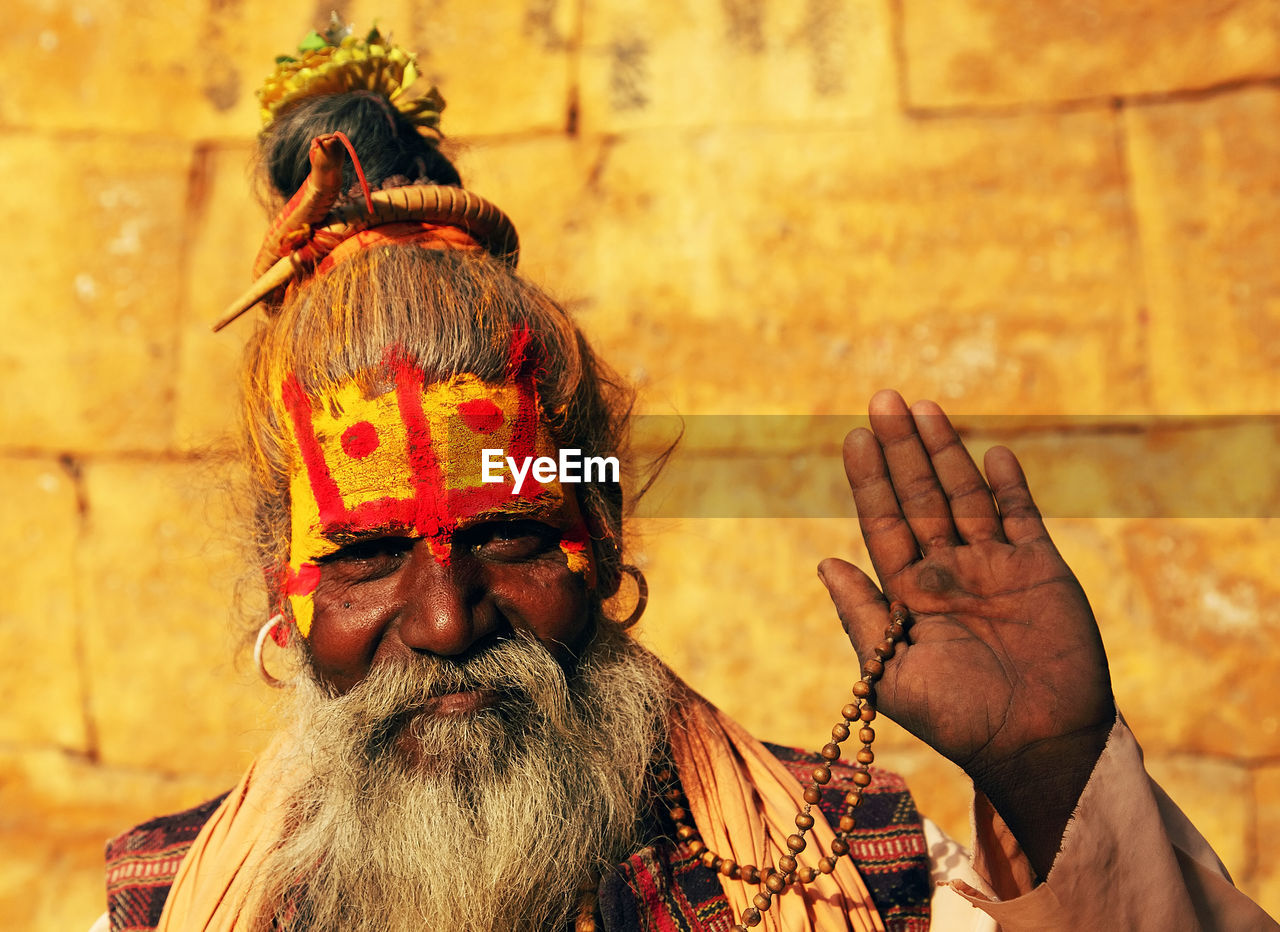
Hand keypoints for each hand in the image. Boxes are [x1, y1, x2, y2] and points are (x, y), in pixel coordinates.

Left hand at [818, 390, 1114, 876]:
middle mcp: (948, 571)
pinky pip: (1021, 516)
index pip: (883, 523)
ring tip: (924, 407)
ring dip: (945, 452)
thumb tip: (825, 562)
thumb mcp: (893, 674)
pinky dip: (1008, 484)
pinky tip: (991, 452)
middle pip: (919, 497)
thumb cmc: (959, 721)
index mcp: (910, 594)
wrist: (1038, 744)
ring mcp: (994, 566)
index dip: (870, 480)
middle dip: (902, 449)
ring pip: (965, 496)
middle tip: (883, 399)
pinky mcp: (1040, 570)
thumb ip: (863, 617)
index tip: (854, 436)